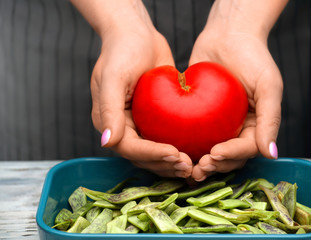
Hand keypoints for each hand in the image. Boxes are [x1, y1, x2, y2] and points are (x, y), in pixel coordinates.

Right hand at [71, 0, 192, 177]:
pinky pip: (166, 138)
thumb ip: (109, 109)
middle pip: (142, 157)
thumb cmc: (122, 50)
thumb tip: (107, 143)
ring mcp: (139, 124)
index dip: (152, 155)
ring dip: (173, 162)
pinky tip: (196, 151)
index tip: (175, 154)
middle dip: (165, 164)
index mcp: (108, 121)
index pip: (130, 148)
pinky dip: (179, 146)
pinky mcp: (154, 118)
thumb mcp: (114, 76)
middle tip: (189, 166)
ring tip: (193, 165)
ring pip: (155, 153)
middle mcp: (123, 127)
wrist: (136, 33)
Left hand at [190, 0, 285, 180]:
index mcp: (255, 125)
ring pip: (208, 150)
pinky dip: (185, 144)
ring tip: (185, 166)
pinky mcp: (198, 115)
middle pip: (227, 157)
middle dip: (214, 166)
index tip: (215, 155)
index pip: (246, 149)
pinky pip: (192, 134)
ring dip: (198, 161)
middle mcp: (236, 128)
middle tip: (198, 168)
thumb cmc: (254, 57)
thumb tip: (271, 154)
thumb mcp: (268, 85)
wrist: (228, 35)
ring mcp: (216, 123)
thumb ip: (270, 119)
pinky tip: (172, 150)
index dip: (232, 156)